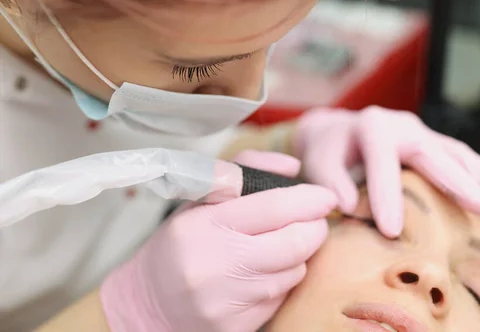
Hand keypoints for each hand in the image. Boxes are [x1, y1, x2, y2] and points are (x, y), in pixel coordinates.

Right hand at [100, 151, 336, 331]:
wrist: (149, 302)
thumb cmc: (181, 242)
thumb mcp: (200, 197)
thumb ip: (246, 169)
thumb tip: (293, 168)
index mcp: (206, 225)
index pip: (274, 208)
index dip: (310, 200)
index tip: (325, 196)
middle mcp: (217, 265)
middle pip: (296, 244)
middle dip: (315, 228)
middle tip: (314, 219)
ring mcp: (228, 301)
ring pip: (294, 271)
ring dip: (299, 254)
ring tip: (281, 245)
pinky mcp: (238, 327)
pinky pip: (282, 297)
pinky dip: (283, 280)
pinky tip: (265, 272)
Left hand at [293, 106, 479, 237]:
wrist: (336, 131)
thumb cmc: (327, 152)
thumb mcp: (318, 163)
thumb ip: (330, 181)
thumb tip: (349, 206)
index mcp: (371, 128)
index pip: (382, 162)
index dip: (387, 195)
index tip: (392, 231)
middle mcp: (401, 125)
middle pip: (432, 152)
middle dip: (458, 180)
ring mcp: (420, 132)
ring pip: (454, 151)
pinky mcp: (430, 141)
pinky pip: (459, 153)